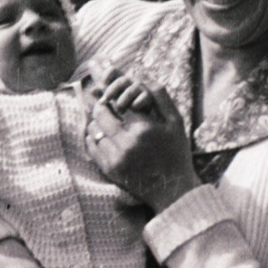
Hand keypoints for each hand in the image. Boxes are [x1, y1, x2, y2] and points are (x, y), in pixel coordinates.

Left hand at [85, 55, 157, 116]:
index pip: (114, 71)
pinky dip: (137, 103)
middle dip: (112, 90)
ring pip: (132, 89)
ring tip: (119, 109)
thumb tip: (92, 91)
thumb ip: (106, 96)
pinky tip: (134, 108)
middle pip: (122, 80)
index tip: (102, 82)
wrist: (152, 122)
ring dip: (123, 99)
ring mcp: (144, 90)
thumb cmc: (131, 111)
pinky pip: (145, 97)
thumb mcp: (116, 103)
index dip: (108, 73)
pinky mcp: (153, 98)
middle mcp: (133, 83)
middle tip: (105, 100)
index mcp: (123, 83)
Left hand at [87, 85, 197, 212]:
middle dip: (103, 106)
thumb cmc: (176, 154)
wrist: (172, 190)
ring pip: (93, 129)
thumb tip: (141, 77)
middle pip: (100, 113)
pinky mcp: (109, 169)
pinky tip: (104, 137)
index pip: (117, 102)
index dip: (115, 97)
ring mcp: (115, 157)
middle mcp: (126, 143)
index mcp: (143, 129)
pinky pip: (91, 145)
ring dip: (97, 122)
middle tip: (108, 107)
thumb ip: (160, 97)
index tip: (117, 99)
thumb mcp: (176, 123)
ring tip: (107, 123)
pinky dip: (93, 137)